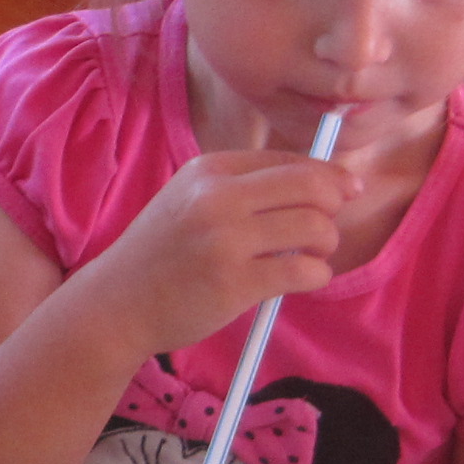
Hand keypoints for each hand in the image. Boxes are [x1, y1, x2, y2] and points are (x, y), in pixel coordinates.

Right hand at [80, 150, 355, 358]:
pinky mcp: (234, 283)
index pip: (291, 160)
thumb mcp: (191, 200)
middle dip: (333, 208)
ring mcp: (225, 240)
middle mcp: (217, 197)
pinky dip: (316, 276)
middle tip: (322, 231)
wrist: (115, 302)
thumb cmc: (162, 253)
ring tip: (308, 258)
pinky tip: (301, 280)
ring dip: (326, 245)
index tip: (347, 191)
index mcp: (209, 169)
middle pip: (312, 186)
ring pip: (315, 227)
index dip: (329, 175)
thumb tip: (330, 183)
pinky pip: (304, 271)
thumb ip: (246, 188)